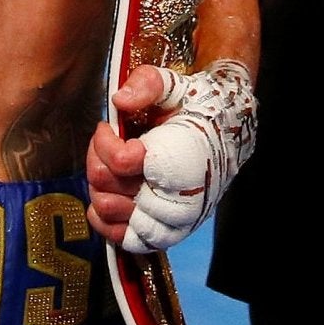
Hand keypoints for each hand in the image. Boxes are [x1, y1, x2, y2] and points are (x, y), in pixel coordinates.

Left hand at [85, 61, 256, 253]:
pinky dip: (105, 220)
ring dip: (99, 183)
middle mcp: (179, 199)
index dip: (107, 141)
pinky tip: (107, 196)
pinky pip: (124, 239)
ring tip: (109, 166)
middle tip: (107, 141)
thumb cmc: (195, 110)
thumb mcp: (173, 85)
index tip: (111, 126)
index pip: (122, 161)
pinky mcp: (165, 235)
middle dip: (98, 157)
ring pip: (110, 210)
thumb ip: (146, 84)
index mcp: (182, 159)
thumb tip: (120, 101)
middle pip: (109, 186)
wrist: (225, 136)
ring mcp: (172, 222)